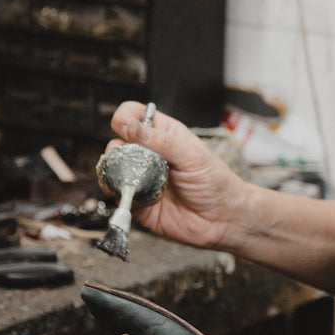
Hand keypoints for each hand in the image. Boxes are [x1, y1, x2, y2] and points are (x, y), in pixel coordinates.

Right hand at [104, 101, 247, 250]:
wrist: (222, 219)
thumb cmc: (215, 182)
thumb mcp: (193, 156)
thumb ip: (162, 141)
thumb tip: (130, 126)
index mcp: (163, 134)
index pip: (133, 115)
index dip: (124, 118)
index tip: (124, 127)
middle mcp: (148, 154)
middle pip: (117, 142)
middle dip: (118, 150)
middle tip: (134, 161)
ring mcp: (141, 178)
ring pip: (112, 169)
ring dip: (116, 174)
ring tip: (134, 180)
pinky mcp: (138, 202)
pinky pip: (118, 196)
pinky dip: (122, 196)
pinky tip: (139, 198)